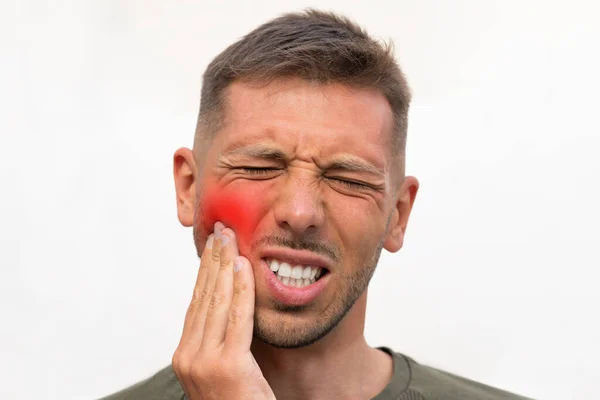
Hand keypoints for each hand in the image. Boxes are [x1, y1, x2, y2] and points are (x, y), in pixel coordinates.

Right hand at [172, 222, 275, 399]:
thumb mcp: (226, 368)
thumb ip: (224, 340)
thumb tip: (233, 305)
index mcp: (186, 355)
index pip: (197, 302)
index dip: (205, 271)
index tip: (213, 246)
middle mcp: (188, 356)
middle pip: (204, 296)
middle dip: (213, 260)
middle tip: (221, 230)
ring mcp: (204, 362)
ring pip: (218, 301)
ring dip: (225, 265)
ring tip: (231, 238)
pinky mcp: (227, 366)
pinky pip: (238, 317)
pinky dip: (242, 288)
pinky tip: (244, 266)